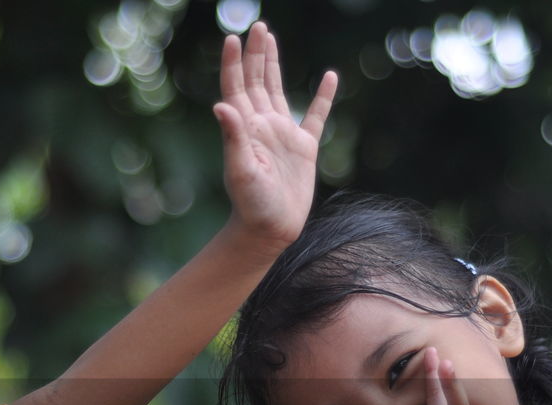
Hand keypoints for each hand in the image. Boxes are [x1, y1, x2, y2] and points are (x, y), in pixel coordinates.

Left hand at [213, 22, 337, 249]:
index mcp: (245, 128)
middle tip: (257, 26)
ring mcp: (283, 135)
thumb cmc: (251, 204)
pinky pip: (316, 116)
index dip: (234, 63)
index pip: (237, 87)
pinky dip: (324, 97)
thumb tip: (221, 105)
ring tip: (271, 39)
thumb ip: (233, 137)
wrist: (271, 230)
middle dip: (255, 54)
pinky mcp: (304, 148)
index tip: (233, 38)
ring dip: (274, 65)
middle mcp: (262, 126)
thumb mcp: (240, 170)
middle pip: (256, 81)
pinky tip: (330, 77)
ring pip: (278, 90)